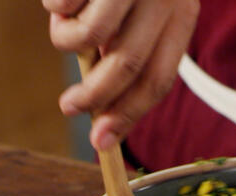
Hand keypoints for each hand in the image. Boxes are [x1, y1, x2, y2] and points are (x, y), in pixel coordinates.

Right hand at [43, 0, 198, 149]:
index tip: (102, 142)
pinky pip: (62, 5)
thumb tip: (104, 113)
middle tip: (69, 107)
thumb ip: (128, 53)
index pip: (158, 79)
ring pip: (88, 37)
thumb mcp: (141, 13)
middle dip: (93, 96)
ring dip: (65, 39)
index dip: (128, 114)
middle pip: (127, 66)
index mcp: (181, 13)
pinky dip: (54, 7)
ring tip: (63, 20)